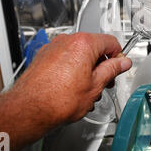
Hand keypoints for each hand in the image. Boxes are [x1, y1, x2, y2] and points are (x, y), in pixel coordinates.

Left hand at [12, 32, 131, 124]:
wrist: (29, 109)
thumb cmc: (57, 100)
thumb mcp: (95, 86)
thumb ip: (112, 70)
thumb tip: (122, 63)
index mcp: (83, 43)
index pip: (111, 42)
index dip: (118, 56)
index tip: (118, 66)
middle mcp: (67, 40)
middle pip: (94, 46)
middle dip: (102, 65)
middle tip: (105, 81)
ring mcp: (53, 47)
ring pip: (79, 53)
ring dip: (87, 69)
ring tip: (86, 89)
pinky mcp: (43, 56)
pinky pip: (65, 58)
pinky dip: (72, 69)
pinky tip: (71, 87)